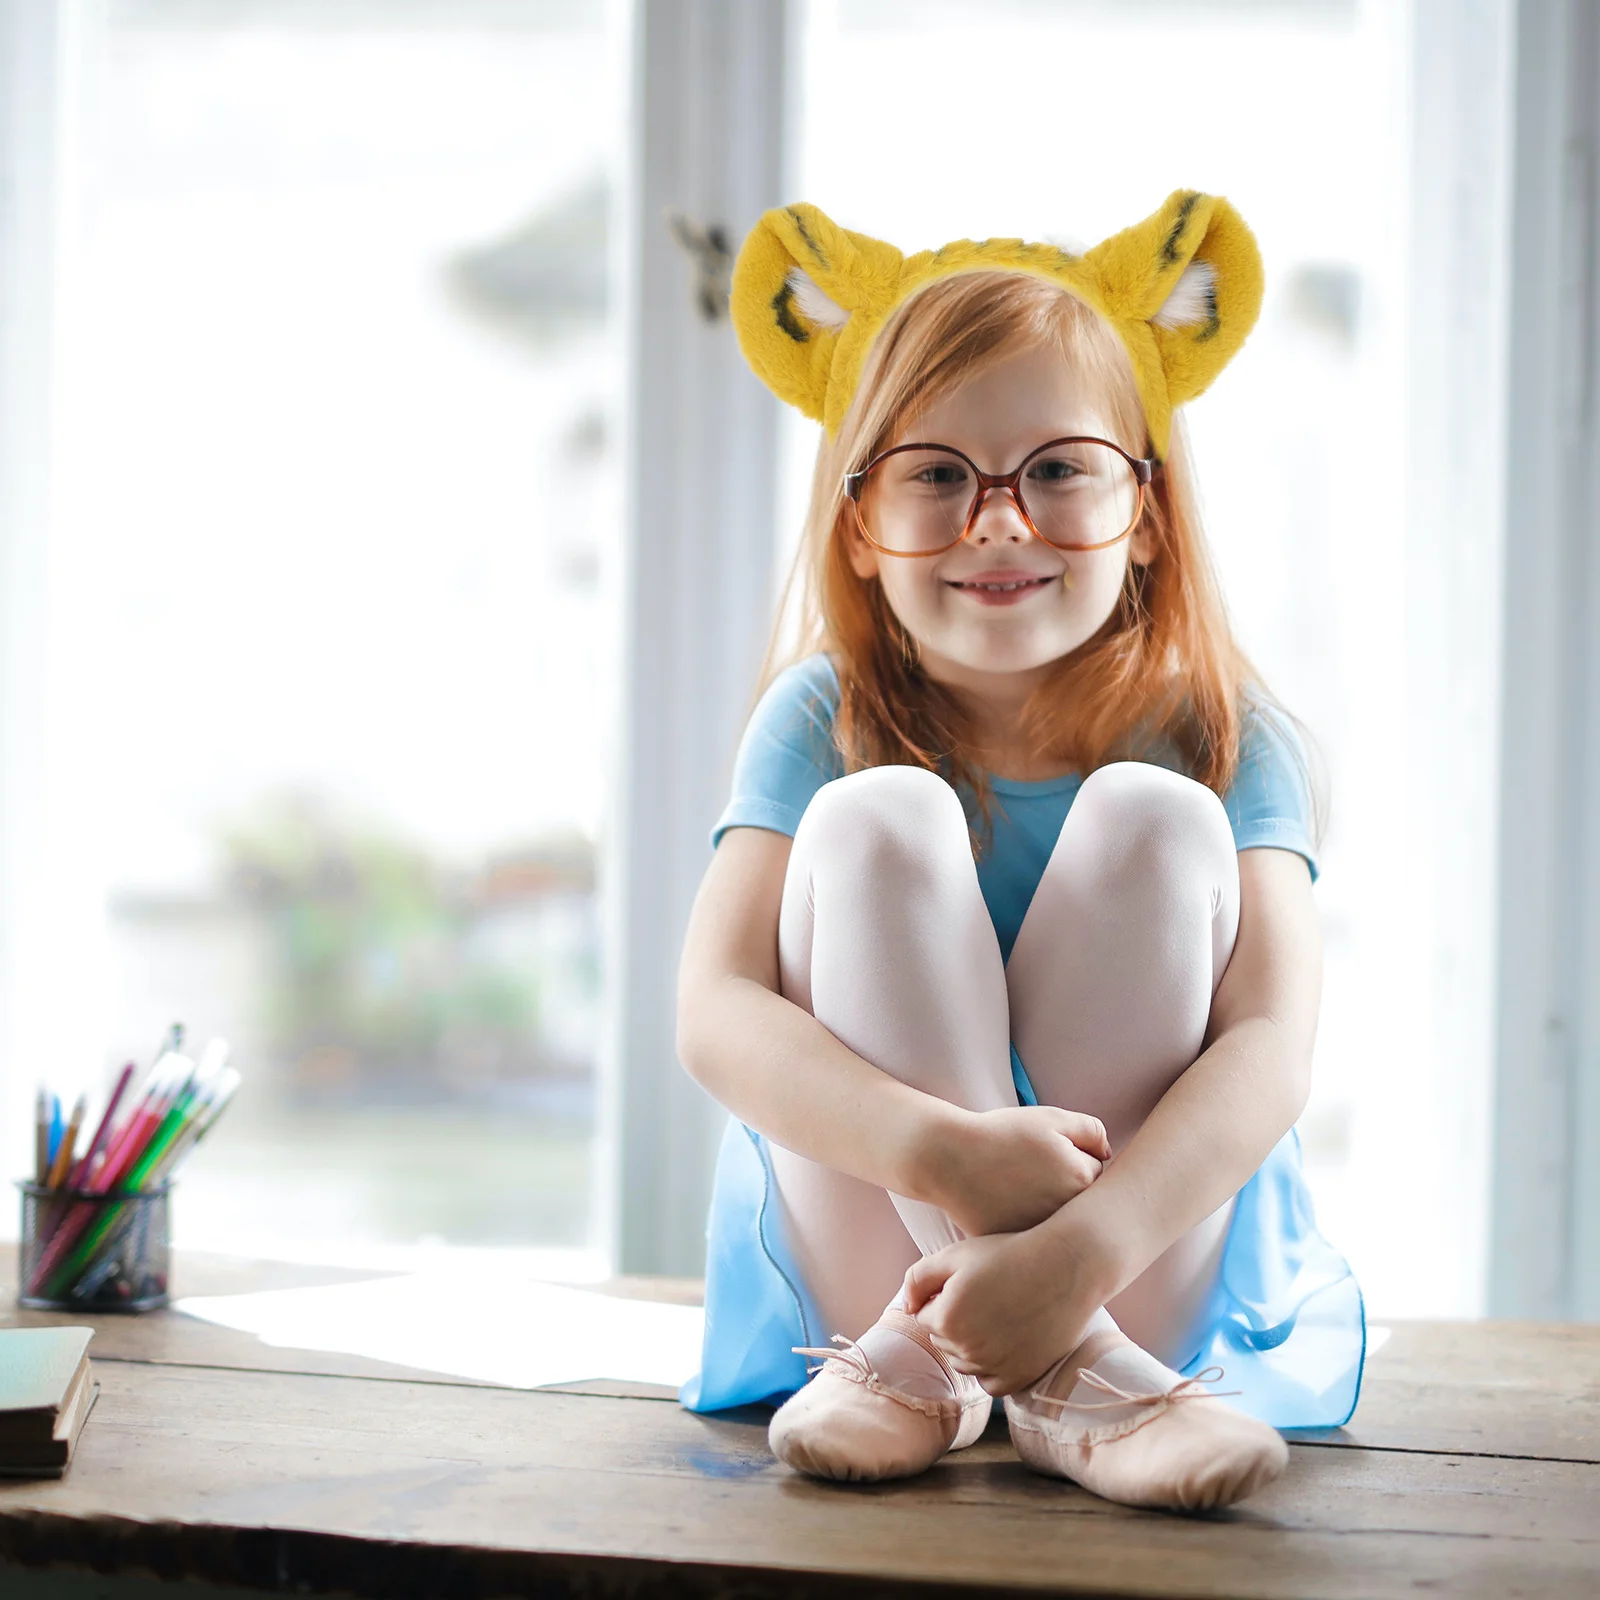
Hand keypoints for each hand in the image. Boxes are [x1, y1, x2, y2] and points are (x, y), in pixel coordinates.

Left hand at [902, 1218, 1116, 1396]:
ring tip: (998, 1314)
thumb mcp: (955, 1254)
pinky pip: (989, 1382)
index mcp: (946, 1319)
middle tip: (987, 1296)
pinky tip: (1007, 1338)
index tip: (970, 1283)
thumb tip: (907, 1308)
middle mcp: (967, 1350)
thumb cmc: (1008, 1254)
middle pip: (943, 1341)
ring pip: (964, 1363)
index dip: (945, 1297)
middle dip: (955, 1321)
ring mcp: (995, 1367)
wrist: (1066, 1267)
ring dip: (972, 1344)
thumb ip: (918, 1278)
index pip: (926, 1317)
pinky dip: (992, 1366)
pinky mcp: (1019, 1379)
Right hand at [917, 1105, 1108, 1237]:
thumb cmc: (1001, 1135)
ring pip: (1060, 1224)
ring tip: (1019, 1189)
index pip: (1098, 1173)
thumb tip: (1108, 1156)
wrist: (950, 1159)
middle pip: (1083, 1204)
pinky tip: (1008, 1208)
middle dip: (1068, 1190)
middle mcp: (1067, 1213)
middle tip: (1036, 1174)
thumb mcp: (1050, 1118)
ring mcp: (1043, 1234)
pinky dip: (1028, 1228)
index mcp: (1081, 1178)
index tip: (1049, 1155)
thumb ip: (1091, 1131)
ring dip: (1050, 1212)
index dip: (1074, 1159)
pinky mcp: (1020, 1248)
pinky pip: (1036, 1240)